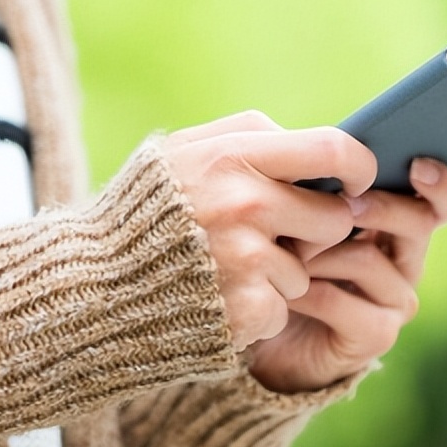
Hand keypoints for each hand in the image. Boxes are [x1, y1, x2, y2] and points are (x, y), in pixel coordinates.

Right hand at [164, 111, 376, 350]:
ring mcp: (247, 259)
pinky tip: (218, 299)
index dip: (359, 166)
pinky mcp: (247, 308)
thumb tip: (318, 148)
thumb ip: (246, 138)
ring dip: (279, 274)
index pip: (332, 149)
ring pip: (307, 268)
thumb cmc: (143, 216)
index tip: (358, 181)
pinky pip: (283, 306)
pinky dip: (258, 309)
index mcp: (232, 156)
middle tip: (278, 236)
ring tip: (224, 270)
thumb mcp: (180, 154)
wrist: (88, 289)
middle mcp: (245, 204)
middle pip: (334, 217)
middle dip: (315, 231)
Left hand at [249, 157, 446, 392]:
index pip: (440, 203)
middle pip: (417, 222)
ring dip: (318, 251)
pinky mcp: (376, 336)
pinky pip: (341, 302)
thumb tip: (325, 157)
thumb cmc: (283, 263)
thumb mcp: (300, 216)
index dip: (439, 184)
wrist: (269, 334)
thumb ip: (322, 189)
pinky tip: (284, 289)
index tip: (417, 164)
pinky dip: (306, 291)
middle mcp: (406, 262)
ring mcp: (395, 302)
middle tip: (342, 202)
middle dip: (377, 207)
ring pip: (368, 259)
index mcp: (397, 225)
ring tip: (284, 249)